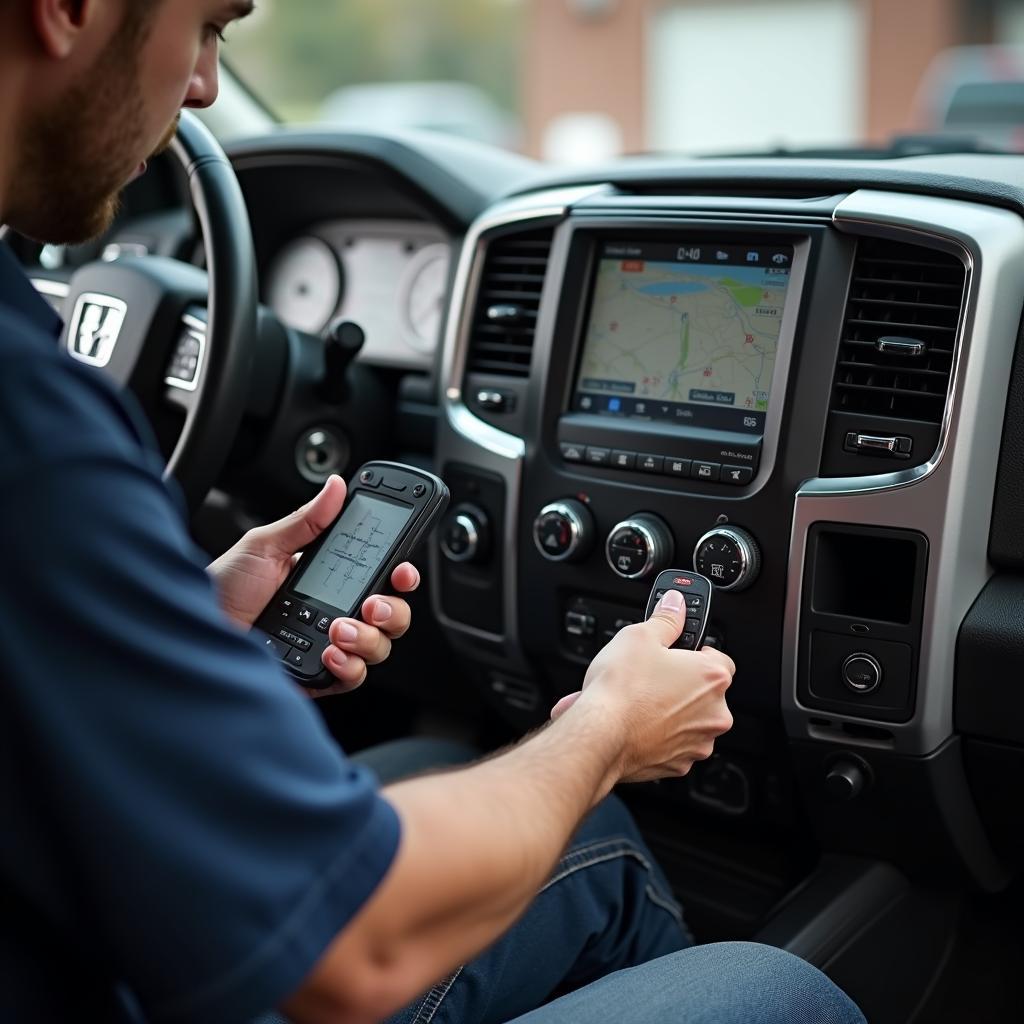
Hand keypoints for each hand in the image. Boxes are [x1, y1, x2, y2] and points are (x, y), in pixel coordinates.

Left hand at [207, 475, 419, 695]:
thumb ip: (306, 520)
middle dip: (393, 610)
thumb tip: (335, 486)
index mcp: (328, 579)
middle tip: (373, 604)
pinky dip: (349, 666)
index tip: (402, 570)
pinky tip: (329, 652)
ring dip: (368, 638)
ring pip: (379, 647)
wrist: (193, 631)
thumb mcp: (264, 545)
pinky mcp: (317, 674)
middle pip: (391, 615)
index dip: (400, 575)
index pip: (379, 577)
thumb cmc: (221, 588)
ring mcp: (328, 645)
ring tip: (337, 629)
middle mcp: (334, 612)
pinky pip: (353, 677)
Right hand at [551, 589, 733, 782]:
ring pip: (689, 720)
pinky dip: (658, 735)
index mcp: (712, 677)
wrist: (600, 736)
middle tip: (651, 676)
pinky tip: (634, 723)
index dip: (696, 652)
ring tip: (636, 701)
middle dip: (680, 684)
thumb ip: (665, 619)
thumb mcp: (639, 636)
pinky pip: (673, 744)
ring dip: (670, 711)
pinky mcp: (679, 765)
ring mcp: (698, 742)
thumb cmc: (620, 690)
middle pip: (704, 692)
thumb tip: (675, 604)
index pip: (720, 657)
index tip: (677, 652)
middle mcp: (714, 713)